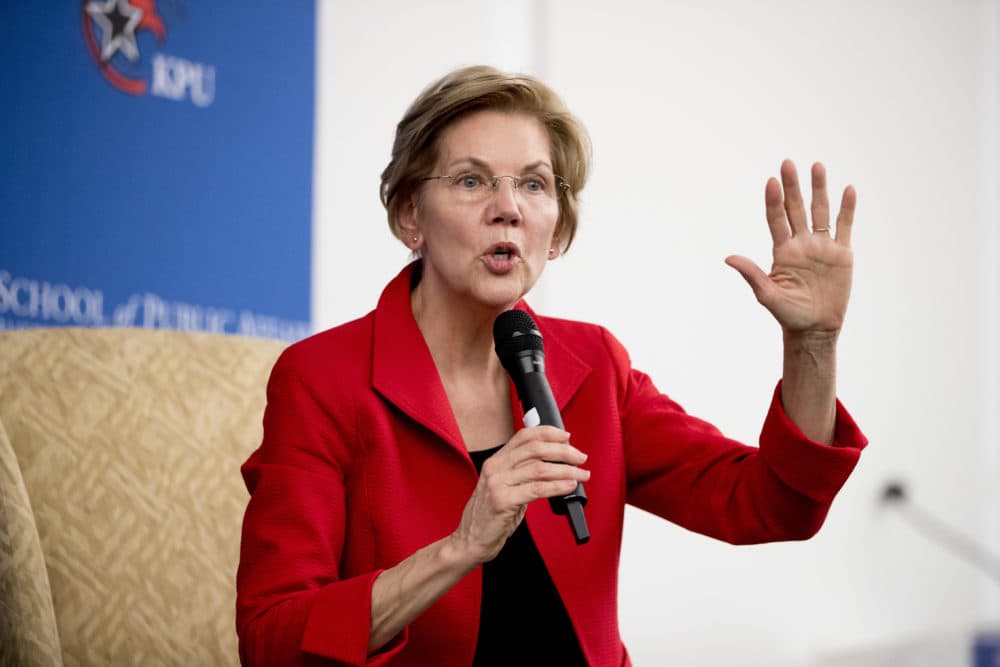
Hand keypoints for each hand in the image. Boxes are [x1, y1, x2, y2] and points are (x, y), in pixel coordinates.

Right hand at [450, 426, 588, 563]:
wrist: (471, 540)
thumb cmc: (491, 516)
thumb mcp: (505, 487)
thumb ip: (523, 473)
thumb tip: (554, 464)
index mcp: (496, 460)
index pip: (524, 436)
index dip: (548, 433)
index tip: (567, 437)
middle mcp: (495, 467)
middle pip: (535, 449)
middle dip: (563, 451)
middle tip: (580, 457)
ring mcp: (497, 483)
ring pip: (539, 468)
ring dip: (566, 470)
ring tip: (581, 474)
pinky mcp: (502, 501)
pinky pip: (537, 489)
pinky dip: (557, 486)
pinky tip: (569, 486)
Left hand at [725, 159, 855, 335]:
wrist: (815, 329)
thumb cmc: (788, 314)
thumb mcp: (767, 295)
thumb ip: (751, 274)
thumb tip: (728, 257)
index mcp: (782, 251)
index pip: (776, 219)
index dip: (773, 201)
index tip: (771, 182)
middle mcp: (801, 244)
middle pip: (796, 209)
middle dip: (793, 187)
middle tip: (788, 163)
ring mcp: (822, 247)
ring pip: (820, 212)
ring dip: (819, 189)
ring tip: (817, 166)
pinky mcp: (842, 254)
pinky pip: (844, 226)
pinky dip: (846, 208)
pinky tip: (847, 190)